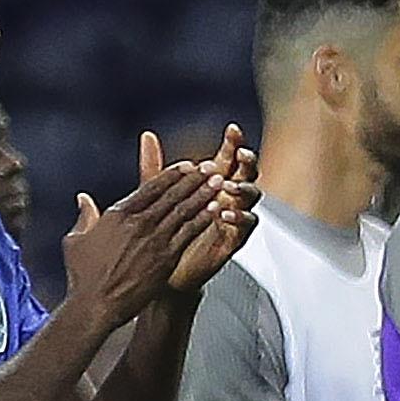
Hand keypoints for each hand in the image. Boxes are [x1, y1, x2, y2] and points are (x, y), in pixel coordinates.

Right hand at [61, 151, 229, 312]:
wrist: (96, 305)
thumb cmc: (83, 276)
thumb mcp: (76, 241)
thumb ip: (85, 216)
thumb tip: (83, 198)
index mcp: (117, 214)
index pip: (151, 186)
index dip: (172, 174)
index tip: (188, 165)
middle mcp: (138, 222)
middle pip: (172, 194)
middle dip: (194, 178)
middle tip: (210, 166)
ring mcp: (154, 240)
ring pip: (184, 210)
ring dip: (203, 194)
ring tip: (218, 182)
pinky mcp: (166, 258)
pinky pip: (189, 233)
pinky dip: (203, 218)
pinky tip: (216, 209)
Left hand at [135, 127, 258, 298]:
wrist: (162, 270)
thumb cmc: (163, 230)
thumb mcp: (157, 195)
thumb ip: (155, 166)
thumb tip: (148, 135)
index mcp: (212, 183)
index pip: (228, 157)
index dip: (233, 143)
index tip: (232, 130)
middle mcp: (227, 197)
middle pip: (247, 173)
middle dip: (247, 161)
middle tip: (241, 155)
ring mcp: (233, 217)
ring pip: (252, 198)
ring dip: (243, 189)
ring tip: (229, 186)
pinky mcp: (233, 240)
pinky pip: (245, 226)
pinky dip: (238, 218)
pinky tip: (224, 213)